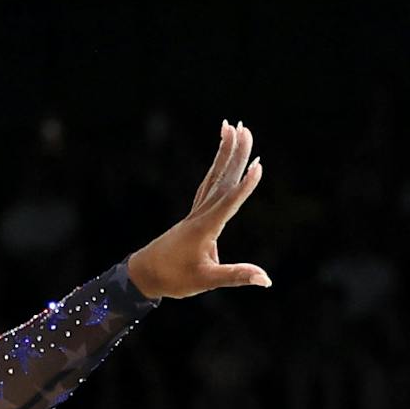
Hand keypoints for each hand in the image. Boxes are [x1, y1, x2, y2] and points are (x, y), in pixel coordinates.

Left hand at [127, 121, 269, 300]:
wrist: (143, 275)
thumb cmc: (173, 279)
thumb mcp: (206, 280)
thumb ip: (236, 276)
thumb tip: (266, 279)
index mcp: (205, 228)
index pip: (228, 203)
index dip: (244, 186)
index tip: (258, 165)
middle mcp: (200, 215)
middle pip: (222, 179)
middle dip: (235, 153)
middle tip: (246, 128)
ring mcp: (196, 212)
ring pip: (214, 177)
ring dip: (224, 152)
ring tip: (232, 128)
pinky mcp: (193, 215)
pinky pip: (207, 185)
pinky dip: (217, 169)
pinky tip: (222, 158)